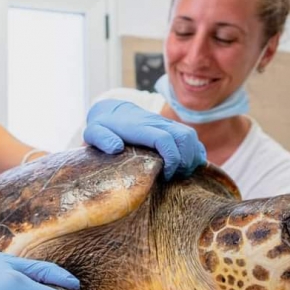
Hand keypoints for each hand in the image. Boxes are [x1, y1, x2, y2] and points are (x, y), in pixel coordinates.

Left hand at [83, 99, 206, 179]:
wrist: (112, 111)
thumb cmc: (103, 126)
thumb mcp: (93, 132)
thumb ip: (101, 138)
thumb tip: (116, 147)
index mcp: (140, 128)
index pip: (165, 139)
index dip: (171, 158)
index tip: (166, 175)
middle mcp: (157, 123)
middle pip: (184, 137)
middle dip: (185, 160)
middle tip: (174, 177)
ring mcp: (166, 124)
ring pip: (190, 136)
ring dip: (192, 157)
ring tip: (181, 173)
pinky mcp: (171, 128)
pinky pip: (191, 137)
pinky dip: (195, 151)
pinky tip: (189, 166)